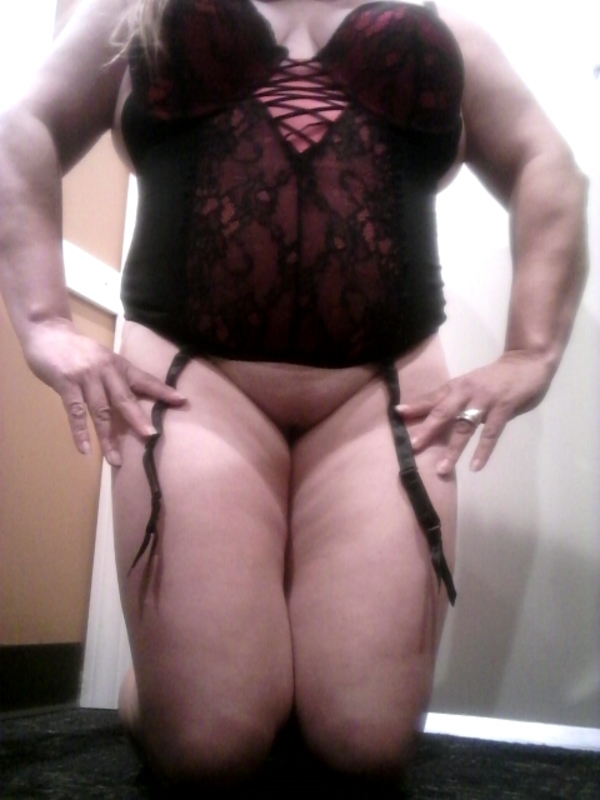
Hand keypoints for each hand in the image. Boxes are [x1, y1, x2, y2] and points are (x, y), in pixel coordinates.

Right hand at [23, 318, 185, 466]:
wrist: (49, 332)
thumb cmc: (80, 351)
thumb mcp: (105, 360)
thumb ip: (118, 379)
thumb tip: (135, 403)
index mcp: (119, 365)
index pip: (145, 379)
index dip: (163, 391)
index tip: (182, 401)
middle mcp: (106, 370)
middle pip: (125, 398)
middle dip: (138, 418)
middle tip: (151, 436)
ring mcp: (86, 377)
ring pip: (100, 411)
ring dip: (108, 437)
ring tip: (115, 459)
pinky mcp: (66, 384)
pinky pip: (75, 412)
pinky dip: (80, 432)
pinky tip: (85, 449)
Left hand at [397, 351, 552, 474]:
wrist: (526, 362)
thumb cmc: (494, 378)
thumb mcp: (470, 385)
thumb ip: (454, 401)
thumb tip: (430, 418)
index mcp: (457, 386)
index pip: (432, 398)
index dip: (415, 406)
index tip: (397, 414)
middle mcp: (467, 392)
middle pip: (443, 411)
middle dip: (428, 429)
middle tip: (414, 446)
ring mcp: (485, 400)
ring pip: (465, 426)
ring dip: (453, 449)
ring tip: (442, 468)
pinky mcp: (503, 407)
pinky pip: (491, 432)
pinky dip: (483, 450)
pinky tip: (475, 466)